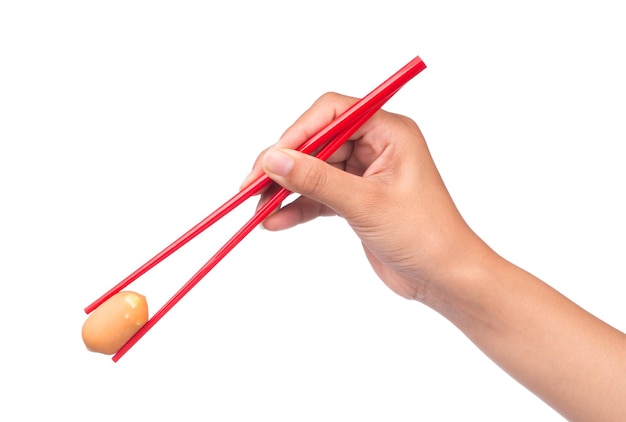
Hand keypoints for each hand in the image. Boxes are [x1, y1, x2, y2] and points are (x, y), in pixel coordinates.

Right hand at [241, 92, 487, 300]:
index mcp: (389, 132)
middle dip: (285, 165)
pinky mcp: (356, 200)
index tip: (271, 158)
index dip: (298, 132)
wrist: (444, 278)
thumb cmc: (425, 235)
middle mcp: (376, 147)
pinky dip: (298, 208)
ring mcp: (365, 174)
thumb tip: (274, 159)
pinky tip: (275, 222)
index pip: (333, 113)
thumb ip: (317, 180)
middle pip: (317, 142)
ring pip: (314, 171)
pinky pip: (319, 196)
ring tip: (257, 209)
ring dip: (287, 189)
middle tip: (252, 186)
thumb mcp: (366, 204)